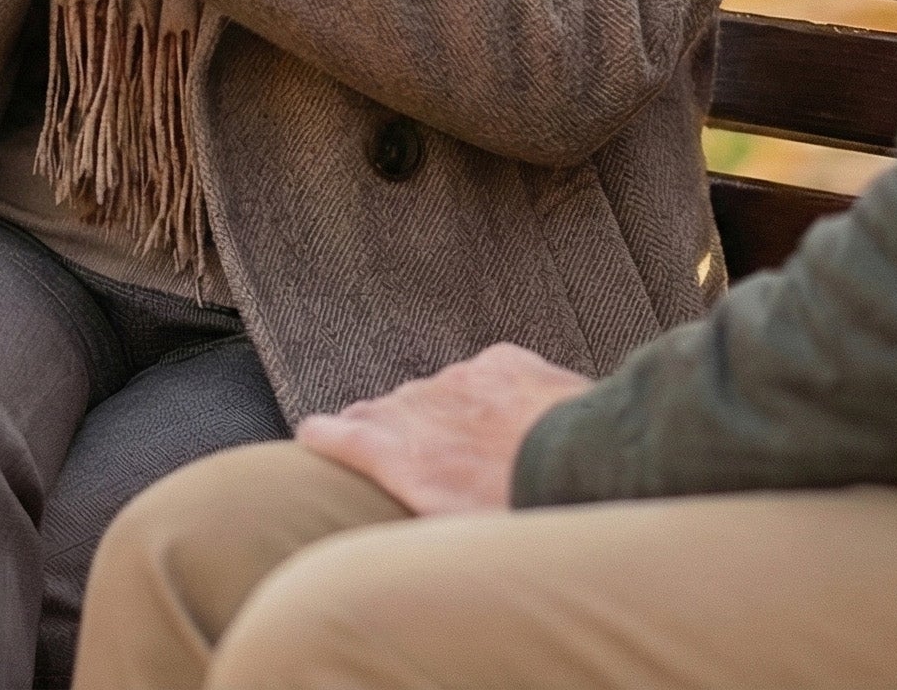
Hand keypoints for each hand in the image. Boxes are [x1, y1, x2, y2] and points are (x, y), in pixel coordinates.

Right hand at [295, 343, 591, 516]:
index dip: (322, 437)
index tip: (312, 436)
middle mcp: (419, 407)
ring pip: (432, 392)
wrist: (584, 462)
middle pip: (382, 410)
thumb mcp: (451, 537)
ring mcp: (460, 378)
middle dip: (381, 427)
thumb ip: (414, 510)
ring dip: (437, 413)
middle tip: (387, 445)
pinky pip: (479, 375)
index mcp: (400, 454)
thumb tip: (401, 525)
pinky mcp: (500, 360)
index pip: (336, 434)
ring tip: (458, 440)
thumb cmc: (519, 516)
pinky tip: (506, 417)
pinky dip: (483, 393)